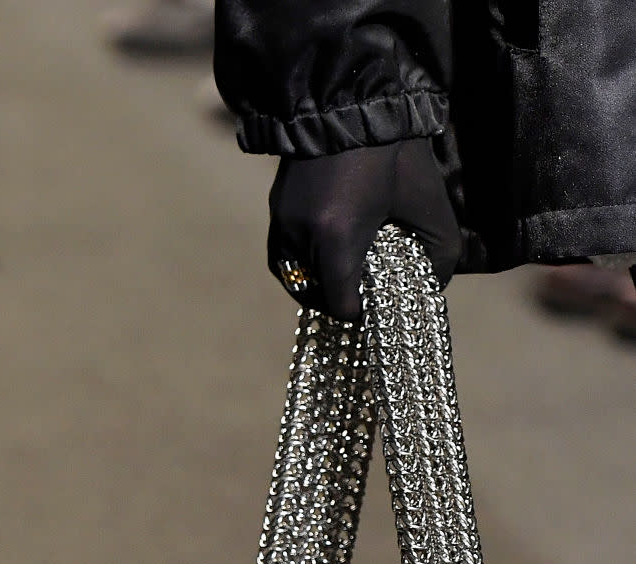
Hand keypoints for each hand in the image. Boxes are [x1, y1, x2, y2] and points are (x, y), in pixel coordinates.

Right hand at [268, 138, 460, 320]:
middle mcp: (301, 235)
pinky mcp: (276, 209)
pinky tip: (324, 259)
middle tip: (367, 288)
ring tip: (346, 276)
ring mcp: (282, 222)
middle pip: (316, 297)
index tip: (378, 302)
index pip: (340, 306)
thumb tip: (432, 286)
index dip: (362, 312)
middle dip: (342, 299)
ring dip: (320, 286)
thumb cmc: (393, 150)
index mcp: (336, 236)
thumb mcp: (427, 201)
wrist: (347, 97)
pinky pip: (283, 258)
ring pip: (295, 281)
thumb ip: (440, 251)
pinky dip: (302, 268)